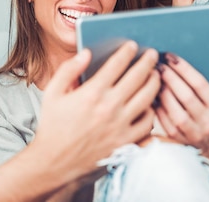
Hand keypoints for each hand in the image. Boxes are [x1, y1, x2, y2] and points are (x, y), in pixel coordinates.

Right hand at [34, 41, 159, 181]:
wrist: (54, 163)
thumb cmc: (53, 127)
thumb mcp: (53, 93)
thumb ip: (69, 70)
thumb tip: (86, 53)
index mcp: (92, 93)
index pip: (117, 64)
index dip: (127, 52)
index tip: (133, 45)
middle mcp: (109, 107)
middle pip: (138, 77)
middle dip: (148, 62)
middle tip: (153, 54)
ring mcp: (120, 126)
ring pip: (147, 98)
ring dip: (154, 83)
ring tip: (155, 75)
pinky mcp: (126, 142)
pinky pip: (147, 123)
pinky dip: (151, 111)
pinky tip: (149, 105)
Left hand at [154, 53, 208, 165]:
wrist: (203, 145)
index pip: (201, 85)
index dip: (185, 69)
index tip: (171, 56)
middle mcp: (208, 123)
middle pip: (186, 96)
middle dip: (171, 77)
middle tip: (159, 64)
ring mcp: (192, 133)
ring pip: (174, 110)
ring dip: (162, 91)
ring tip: (154, 76)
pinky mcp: (177, 139)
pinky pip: (164, 121)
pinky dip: (156, 105)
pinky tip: (150, 93)